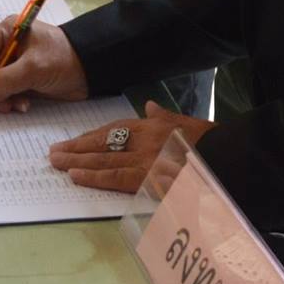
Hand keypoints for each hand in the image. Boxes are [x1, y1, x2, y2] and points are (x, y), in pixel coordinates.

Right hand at [0, 18, 87, 113]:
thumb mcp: (32, 68)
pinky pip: (8, 93)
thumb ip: (5, 81)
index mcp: (9, 32)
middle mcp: (9, 47)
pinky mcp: (25, 80)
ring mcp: (17, 65)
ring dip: (1, 98)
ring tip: (13, 106)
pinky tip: (23, 105)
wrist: (92, 71)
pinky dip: (11, 101)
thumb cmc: (63, 59)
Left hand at [48, 101, 214, 193]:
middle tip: (53, 153)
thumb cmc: (210, 143)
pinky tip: (76, 176)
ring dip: (77, 160)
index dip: (91, 136)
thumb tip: (149, 105)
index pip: (114, 130)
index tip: (74, 142)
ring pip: (104, 158)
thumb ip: (164, 115)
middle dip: (77, 148)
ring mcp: (145, 158)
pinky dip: (95, 176)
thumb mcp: (186, 122)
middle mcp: (145, 139)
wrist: (229, 159)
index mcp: (153, 126)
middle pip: (103, 143)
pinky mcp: (149, 178)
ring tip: (56, 163)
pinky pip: (117, 177)